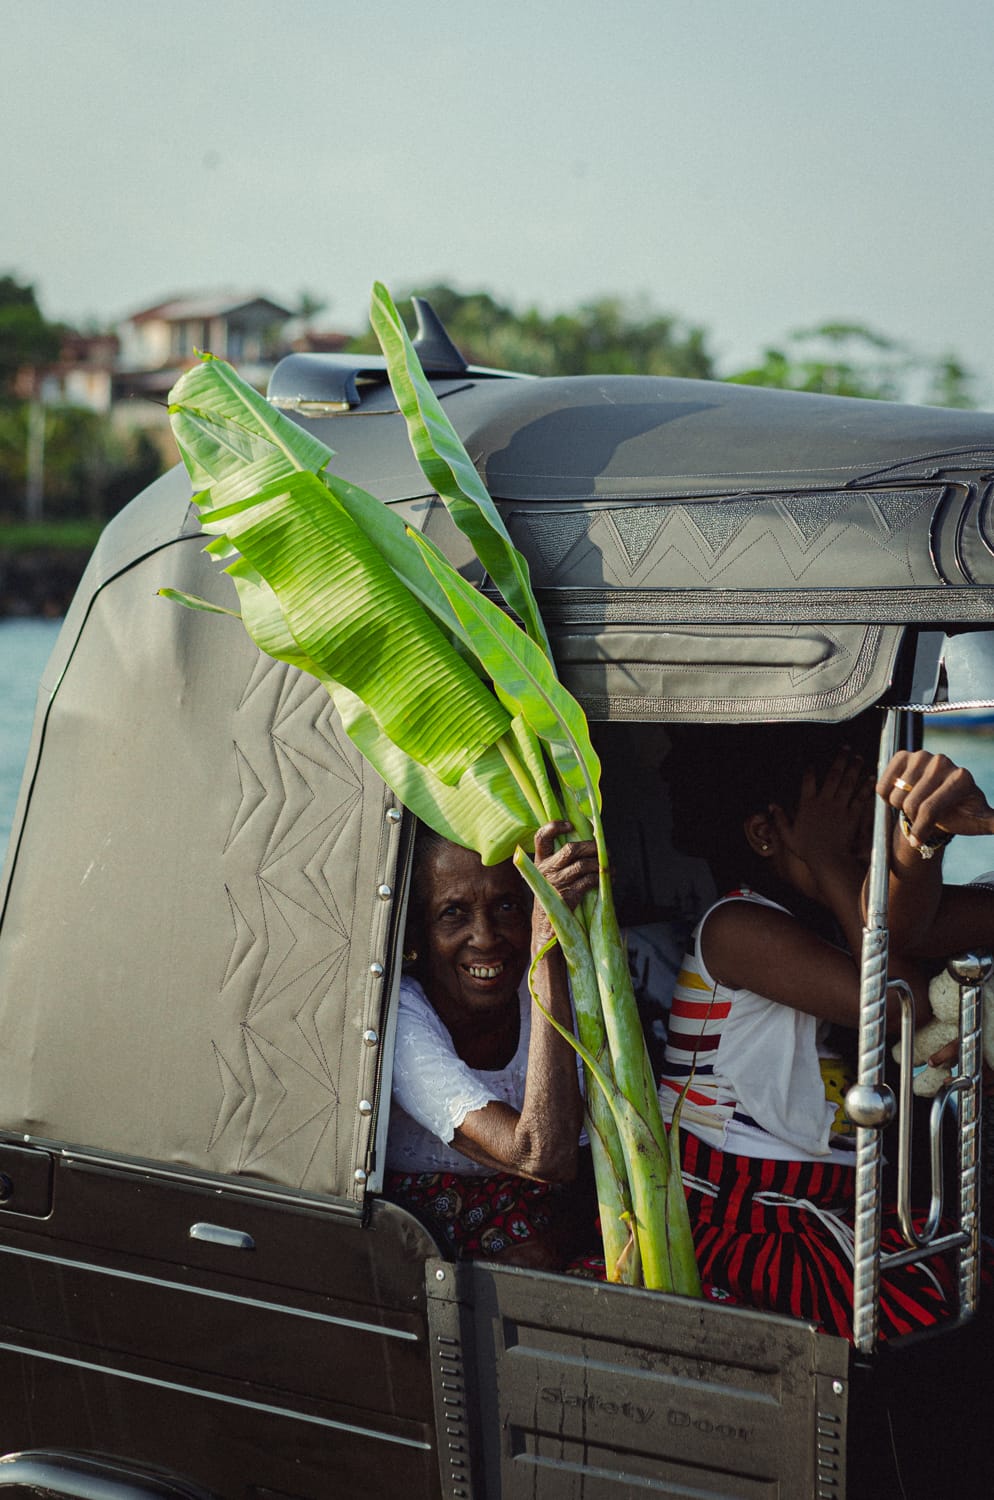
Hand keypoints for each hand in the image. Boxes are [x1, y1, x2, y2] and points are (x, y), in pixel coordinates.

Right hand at [530, 821, 599, 946]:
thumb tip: (590, 844)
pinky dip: (601, 877)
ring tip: (610, 866)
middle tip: (603, 848)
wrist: (547, 929)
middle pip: (571, 849)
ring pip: (583, 864)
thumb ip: (563, 862)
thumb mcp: (551, 878)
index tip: (570, 825)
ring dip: (601, 863)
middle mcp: (545, 870)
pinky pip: (589, 880)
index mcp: (539, 862)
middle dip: (592, 846)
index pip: (541, 837)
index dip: (555, 827)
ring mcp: (555, 883)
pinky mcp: (568, 895)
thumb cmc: (554, 900)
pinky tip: (609, 879)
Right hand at [771, 749, 873, 877]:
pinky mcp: (852, 815)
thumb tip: (772, 805)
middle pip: (832, 775)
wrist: (827, 859)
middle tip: (846, 748)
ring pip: (848, 783)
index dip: (809, 770)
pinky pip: (860, 798)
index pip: (808, 781)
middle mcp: (824, 801)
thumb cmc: (806, 849)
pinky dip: (865, 787)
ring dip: (854, 768)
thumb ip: (780, 818)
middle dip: (840, 760)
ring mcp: (839, 807)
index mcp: (807, 804)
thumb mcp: (788, 835)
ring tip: (858, 757)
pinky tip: (871, 777)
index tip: (811, 763)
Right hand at [879, 751, 993, 843]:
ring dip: (900, 807)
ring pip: (896, 795)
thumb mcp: (980, 822)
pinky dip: (886, 795)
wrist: (943, 801)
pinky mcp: (904, 755)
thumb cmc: (960, 814)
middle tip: (922, 817)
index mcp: (961, 778)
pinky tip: (902, 794)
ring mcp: (922, 756)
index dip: (920, 830)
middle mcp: (942, 761)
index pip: (929, 810)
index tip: (919, 840)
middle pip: (910, 804)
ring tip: (914, 804)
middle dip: (912, 818)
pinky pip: (883, 784)